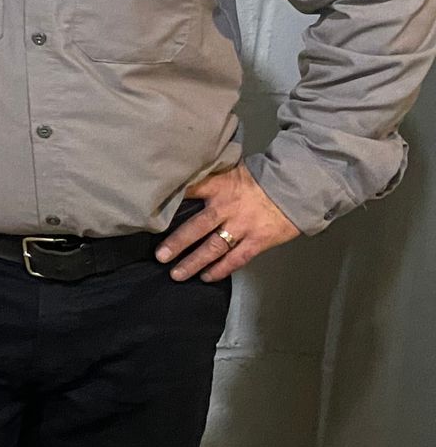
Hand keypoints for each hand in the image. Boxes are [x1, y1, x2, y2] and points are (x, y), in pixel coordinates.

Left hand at [155, 164, 300, 282]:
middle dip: (176, 242)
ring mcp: (242, 227)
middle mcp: (227, 208)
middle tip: (160, 256)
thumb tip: (186, 179)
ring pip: (213, 247)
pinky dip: (220, 270)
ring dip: (193, 262)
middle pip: (196, 226)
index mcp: (219, 186)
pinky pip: (236, 259)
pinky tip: (206, 277)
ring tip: (176, 274)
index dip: (169, 202)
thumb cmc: (262, 178)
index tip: (150, 215)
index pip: (189, 191)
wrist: (296, 187)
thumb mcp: (233, 170)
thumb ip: (212, 178)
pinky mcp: (257, 241)